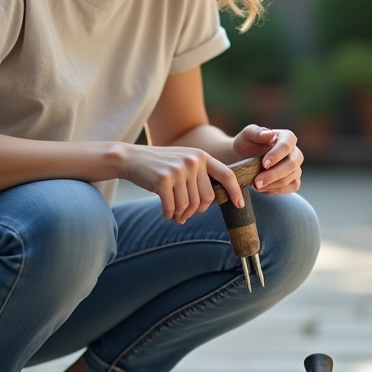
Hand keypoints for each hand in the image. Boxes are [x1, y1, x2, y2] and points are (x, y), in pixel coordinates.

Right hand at [122, 145, 243, 223]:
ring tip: (175, 214)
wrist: (132, 158)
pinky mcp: (163, 180)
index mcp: (201, 156)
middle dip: (198, 211)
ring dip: (182, 214)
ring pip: (189, 205)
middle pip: (207, 198)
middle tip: (187, 215)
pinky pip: (173, 207)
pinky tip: (166, 212)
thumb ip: (199, 177)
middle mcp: (193, 161)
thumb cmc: (160, 165)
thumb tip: (210, 204)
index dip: (235, 191)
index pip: (226, 175)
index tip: (240, 205)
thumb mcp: (184, 163)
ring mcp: (178, 170)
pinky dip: (170, 214)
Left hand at [232, 125, 302, 194]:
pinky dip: (279, 190)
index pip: (287, 145)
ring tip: (256, 185)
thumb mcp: (246, 135)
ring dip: (273, 184)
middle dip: (274, 174)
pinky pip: (293, 186)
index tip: (264, 164)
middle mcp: (294, 151)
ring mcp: (296, 166)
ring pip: (292, 177)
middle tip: (257, 182)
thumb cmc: (246, 144)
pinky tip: (265, 189)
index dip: (277, 155)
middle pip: (291, 164)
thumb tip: (270, 134)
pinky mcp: (293, 179)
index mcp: (286, 137)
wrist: (242, 158)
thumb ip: (256, 132)